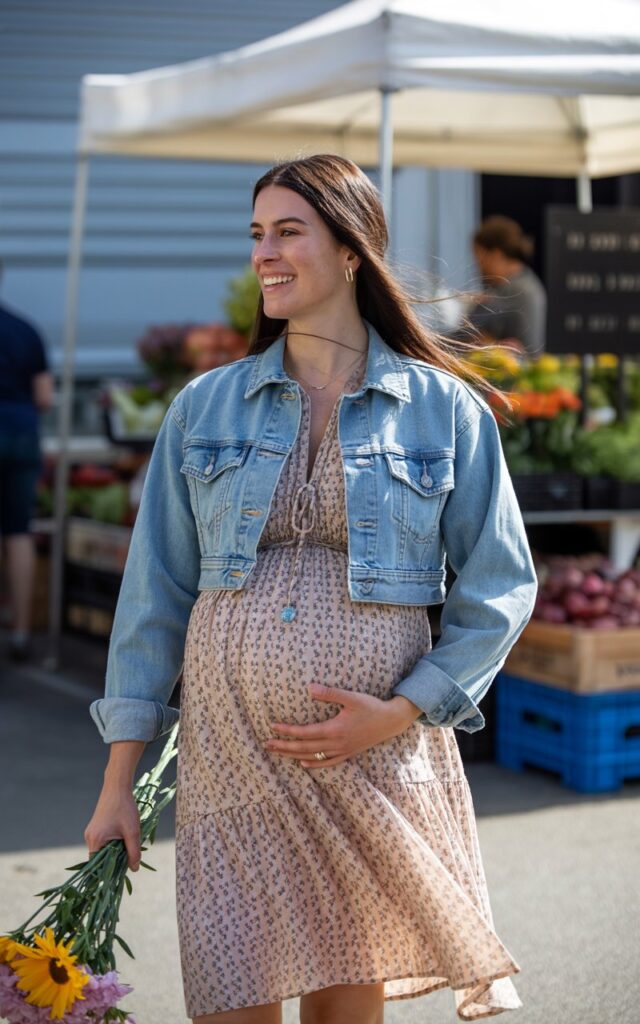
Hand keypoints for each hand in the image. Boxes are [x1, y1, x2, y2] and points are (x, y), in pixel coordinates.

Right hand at [84, 784, 140, 871]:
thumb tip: (134, 869)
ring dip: (115, 851)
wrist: (117, 786)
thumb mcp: (132, 831)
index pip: (97, 866)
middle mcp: (89, 838)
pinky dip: (113, 843)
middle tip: (130, 857)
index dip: (109, 872)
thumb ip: (134, 852)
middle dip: (115, 861)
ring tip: (128, 843)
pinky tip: (124, 836)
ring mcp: (91, 832)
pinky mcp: (96, 828)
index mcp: (95, 841)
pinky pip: (103, 842)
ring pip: (103, 850)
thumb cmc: (125, 808)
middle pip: (100, 859)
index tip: (122, 873)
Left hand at [263, 684, 419, 768]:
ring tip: (278, 753)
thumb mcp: (351, 697)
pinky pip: (328, 762)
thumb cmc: (371, 706)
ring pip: (313, 756)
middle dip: (284, 747)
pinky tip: (303, 764)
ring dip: (294, 755)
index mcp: (335, 730)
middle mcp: (336, 744)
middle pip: (304, 748)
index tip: (272, 727)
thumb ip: (330, 693)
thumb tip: (310, 687)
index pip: (304, 732)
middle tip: (267, 745)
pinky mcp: (348, 753)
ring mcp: (342, 750)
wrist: (391, 721)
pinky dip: (314, 764)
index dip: (287, 731)